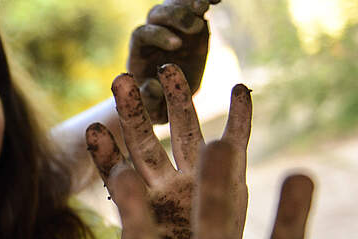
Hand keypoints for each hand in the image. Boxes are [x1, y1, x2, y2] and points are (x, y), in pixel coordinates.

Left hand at [88, 67, 250, 238]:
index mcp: (139, 200)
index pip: (116, 168)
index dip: (105, 151)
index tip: (92, 129)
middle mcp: (165, 182)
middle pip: (145, 140)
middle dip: (132, 111)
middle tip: (121, 80)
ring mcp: (197, 175)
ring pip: (184, 131)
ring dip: (178, 100)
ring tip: (169, 70)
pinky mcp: (232, 176)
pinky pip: (237, 141)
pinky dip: (241, 117)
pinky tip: (241, 90)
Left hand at [127, 0, 219, 122]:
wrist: (175, 95)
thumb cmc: (160, 103)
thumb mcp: (156, 109)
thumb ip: (151, 101)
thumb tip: (152, 86)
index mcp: (140, 53)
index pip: (142, 34)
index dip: (158, 36)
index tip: (177, 45)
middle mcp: (153, 34)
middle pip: (157, 14)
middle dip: (174, 17)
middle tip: (195, 28)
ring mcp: (172, 25)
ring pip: (174, 5)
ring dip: (188, 4)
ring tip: (204, 7)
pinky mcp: (191, 22)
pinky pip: (194, 4)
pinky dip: (205, 0)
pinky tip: (217, 0)